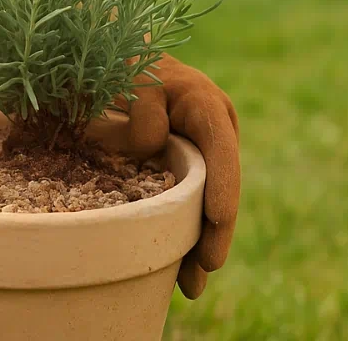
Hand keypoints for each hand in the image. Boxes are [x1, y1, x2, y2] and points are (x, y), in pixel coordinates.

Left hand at [118, 54, 239, 298]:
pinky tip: (179, 272)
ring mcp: (204, 154)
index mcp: (206, 104)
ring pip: (208, 204)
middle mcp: (215, 132)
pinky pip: (190, 205)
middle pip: (221, 185)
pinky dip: (185, 235)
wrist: (125, 61)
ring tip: (192, 287)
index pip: (220, 147)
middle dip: (216, 229)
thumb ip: (145, 106)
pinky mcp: (189, 170)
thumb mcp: (134, 75)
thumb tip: (155, 145)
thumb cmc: (128, 65)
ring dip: (201, 244)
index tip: (219, 217)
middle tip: (206, 265)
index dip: (223, 183)